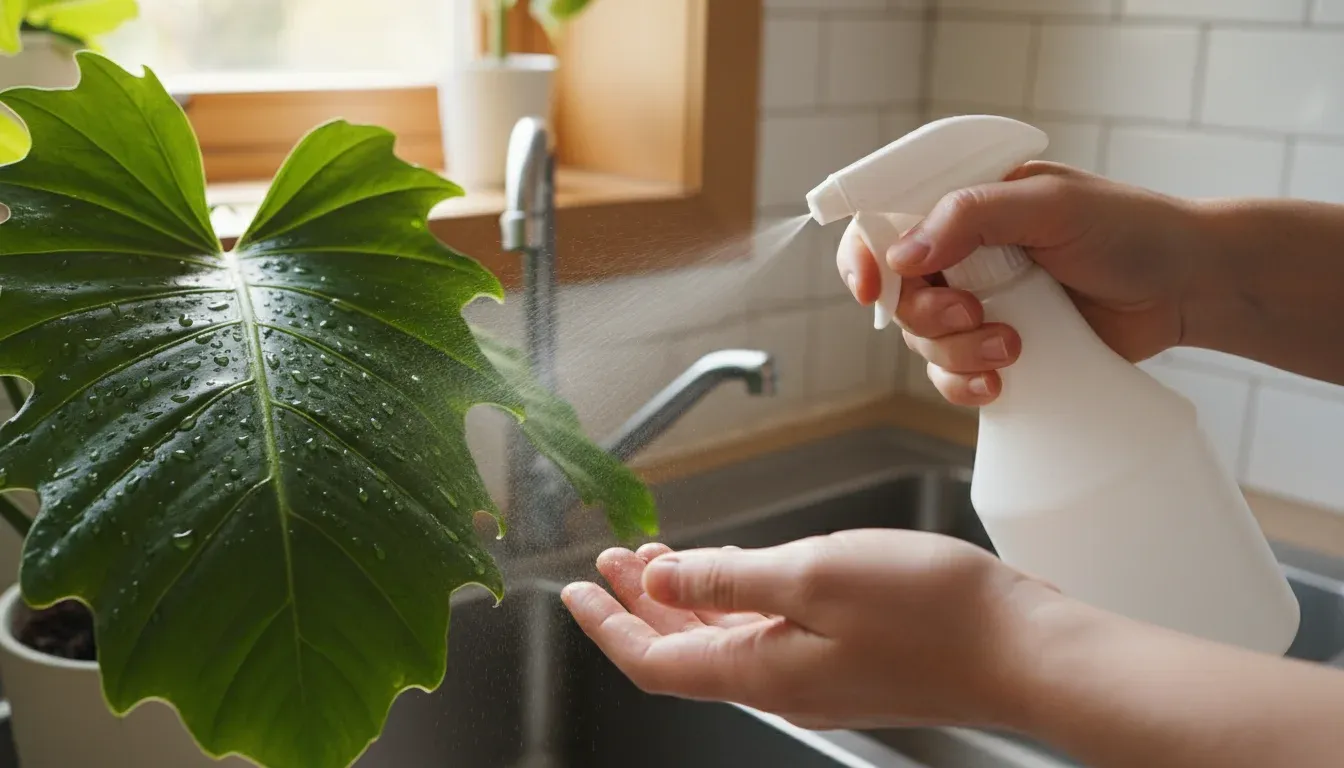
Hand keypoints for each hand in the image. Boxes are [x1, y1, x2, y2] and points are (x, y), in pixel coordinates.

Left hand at [560, 529, 1060, 730]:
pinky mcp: (847, 659)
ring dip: (683, 599)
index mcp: (760, 670)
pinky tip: (733, 576)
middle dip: (637, 605)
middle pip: (682, 652)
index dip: (606, 626)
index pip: (653, 660)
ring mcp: (815, 675)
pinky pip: (764, 635)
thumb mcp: (811, 576)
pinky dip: (732, 601)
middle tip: (610, 562)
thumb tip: (659, 582)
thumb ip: (728, 581)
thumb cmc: (932, 612)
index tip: (572, 590)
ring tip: (656, 559)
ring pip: (722, 641)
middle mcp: (781, 683)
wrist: (1023, 648)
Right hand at [837, 162, 1202, 405]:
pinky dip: (964, 385)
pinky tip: (1001, 383)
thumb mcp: (1051, 204)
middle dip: (925, 314)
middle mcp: (962, 254)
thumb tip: (900, 254)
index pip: (884, 222)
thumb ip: (972, 217)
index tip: (870, 291)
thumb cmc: (1131, 229)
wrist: (1188, 288)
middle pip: (897, 294)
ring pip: (922, 340)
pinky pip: (951, 377)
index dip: (863, 257)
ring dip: (955, 352)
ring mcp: (979, 303)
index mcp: (965, 205)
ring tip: (1012, 347)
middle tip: (973, 314)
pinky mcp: (999, 349)